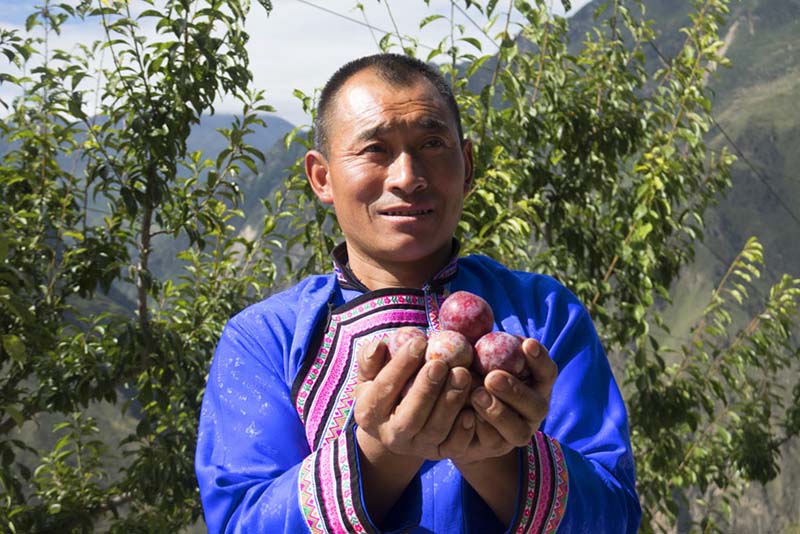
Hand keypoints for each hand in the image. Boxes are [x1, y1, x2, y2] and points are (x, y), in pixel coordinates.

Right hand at [352, 336, 475, 521]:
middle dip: (427, 389)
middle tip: (442, 363)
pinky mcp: (440, 453)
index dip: (401, 365)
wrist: (399, 425)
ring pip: (435, 430)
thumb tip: (378, 346)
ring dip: (450, 403)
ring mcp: (417, 447)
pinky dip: (464, 430)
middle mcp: (391, 435)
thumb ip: (371, 360)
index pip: (384, 388)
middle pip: (410, 418)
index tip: (419, 342)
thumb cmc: (387, 387)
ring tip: (463, 374)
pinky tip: (472, 409)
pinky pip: (454, 446)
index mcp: (369, 413)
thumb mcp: (372, 374)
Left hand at [452, 338, 556, 464]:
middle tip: (492, 377)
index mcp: (534, 382)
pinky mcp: (497, 448)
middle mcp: (532, 409)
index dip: (540, 359)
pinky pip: (492, 443)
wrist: (455, 410)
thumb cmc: (471, 370)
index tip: (526, 344)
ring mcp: (518, 432)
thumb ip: (478, 339)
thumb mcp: (475, 354)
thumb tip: (471, 314)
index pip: (547, 371)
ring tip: (475, 395)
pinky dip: (480, 430)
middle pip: (535, 404)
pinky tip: (465, 417)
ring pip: (517, 430)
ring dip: (497, 412)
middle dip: (515, 390)